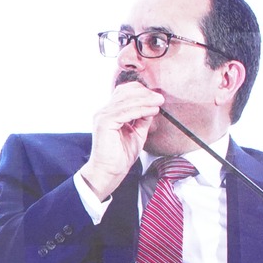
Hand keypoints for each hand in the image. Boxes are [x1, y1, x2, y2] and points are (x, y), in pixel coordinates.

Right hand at [77, 80, 162, 201]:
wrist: (109, 171)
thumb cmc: (121, 155)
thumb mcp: (137, 132)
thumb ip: (142, 119)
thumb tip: (153, 106)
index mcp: (109, 112)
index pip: (124, 92)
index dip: (141, 91)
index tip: (157, 97)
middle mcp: (104, 111)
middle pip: (125, 92)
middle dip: (145, 93)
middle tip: (160, 98)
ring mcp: (103, 116)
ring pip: (126, 100)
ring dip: (146, 100)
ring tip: (159, 102)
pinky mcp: (104, 122)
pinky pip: (126, 111)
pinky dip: (141, 109)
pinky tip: (152, 111)